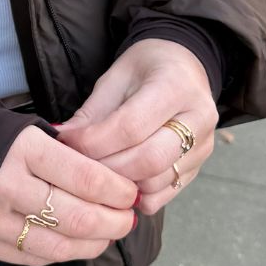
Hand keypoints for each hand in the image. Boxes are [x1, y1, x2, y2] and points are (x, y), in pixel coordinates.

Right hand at [0, 123, 137, 264]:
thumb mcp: (17, 126)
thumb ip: (58, 150)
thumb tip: (105, 174)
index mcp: (21, 150)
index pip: (86, 177)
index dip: (117, 190)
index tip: (130, 191)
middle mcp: (9, 187)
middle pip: (79, 217)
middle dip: (114, 221)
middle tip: (129, 217)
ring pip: (61, 245)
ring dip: (94, 243)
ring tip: (109, 233)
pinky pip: (36, 256)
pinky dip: (64, 253)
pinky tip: (76, 243)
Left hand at [52, 38, 219, 214]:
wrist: (183, 69)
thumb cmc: (145, 71)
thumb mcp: (115, 78)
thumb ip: (92, 113)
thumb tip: (62, 141)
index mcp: (175, 86)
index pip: (131, 127)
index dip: (94, 141)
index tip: (68, 142)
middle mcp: (198, 118)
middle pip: (149, 160)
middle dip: (107, 168)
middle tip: (80, 164)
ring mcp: (203, 146)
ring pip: (157, 182)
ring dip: (120, 184)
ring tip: (97, 171)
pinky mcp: (199, 167)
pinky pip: (165, 194)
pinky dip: (137, 195)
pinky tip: (120, 181)